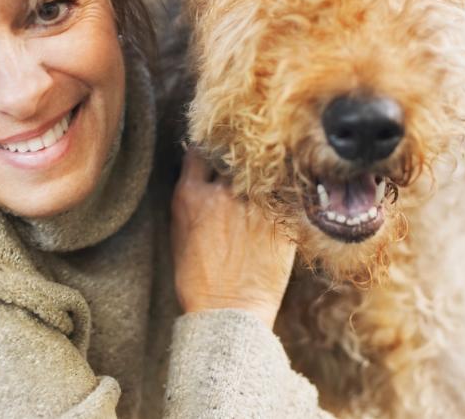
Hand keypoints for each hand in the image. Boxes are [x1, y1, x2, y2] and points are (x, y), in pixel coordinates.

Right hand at [170, 152, 295, 327]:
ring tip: (264, 184)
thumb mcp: (179, 235)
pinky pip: (285, 192)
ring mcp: (254, 203)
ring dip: (262, 175)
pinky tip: (282, 201)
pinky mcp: (282, 218)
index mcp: (191, 195)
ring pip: (262, 171)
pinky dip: (283, 194)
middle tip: (243, 166)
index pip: (200, 151)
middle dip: (236, 158)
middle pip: (233, 156)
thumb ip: (190, 202)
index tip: (216, 153)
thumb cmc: (198, 282)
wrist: (229, 313)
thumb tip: (199, 179)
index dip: (209, 151)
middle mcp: (222, 193)